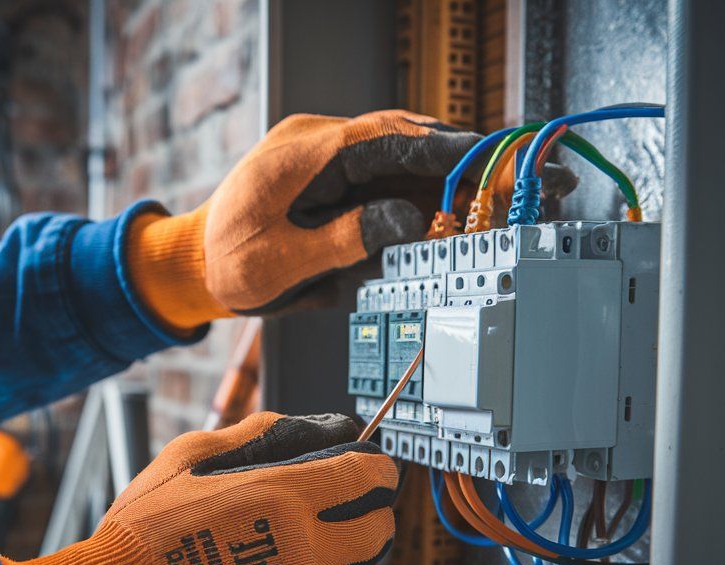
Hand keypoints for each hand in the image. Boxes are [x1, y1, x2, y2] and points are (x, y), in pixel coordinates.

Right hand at [0, 413, 396, 564]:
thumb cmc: (140, 546)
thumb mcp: (182, 463)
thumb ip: (247, 438)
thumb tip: (292, 424)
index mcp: (289, 502)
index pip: (369, 477)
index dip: (373, 471)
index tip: (368, 474)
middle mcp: (313, 559)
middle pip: (378, 530)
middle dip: (364, 518)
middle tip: (335, 522)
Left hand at [125, 110, 486, 329]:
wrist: (194, 265)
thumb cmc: (226, 264)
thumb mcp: (278, 261)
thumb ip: (343, 239)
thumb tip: (407, 220)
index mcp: (306, 153)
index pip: (388, 139)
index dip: (445, 150)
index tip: (493, 161)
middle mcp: (325, 147)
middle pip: (409, 143)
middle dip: (470, 161)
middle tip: (530, 177)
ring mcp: (333, 164)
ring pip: (408, 162)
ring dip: (461, 179)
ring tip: (516, 197)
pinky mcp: (339, 186)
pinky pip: (392, 184)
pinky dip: (431, 197)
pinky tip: (470, 212)